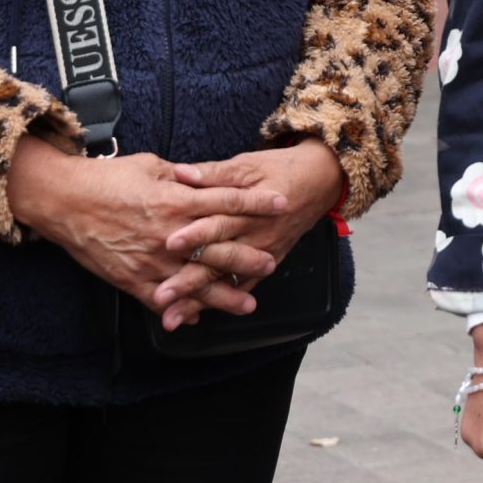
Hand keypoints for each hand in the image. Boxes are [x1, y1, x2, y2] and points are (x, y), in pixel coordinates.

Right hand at [7, 140, 289, 319]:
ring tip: (249, 303)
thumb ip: (184, 176)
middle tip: (274, 260)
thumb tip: (208, 179)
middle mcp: (168, 234)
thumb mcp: (152, 166)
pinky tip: (200, 317)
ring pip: (195, 282)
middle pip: (218, 248)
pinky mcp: (131, 279)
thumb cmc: (107, 178)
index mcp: (175, 200)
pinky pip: (162, 299)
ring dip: (224, 294)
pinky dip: (182, 309)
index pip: (227, 202)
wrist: (63, 201)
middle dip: (249, 256)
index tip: (282, 203)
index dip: (257, 203)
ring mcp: (150, 260)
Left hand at [153, 140, 343, 327]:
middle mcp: (256, 236)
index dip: (195, 234)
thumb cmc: (281, 169)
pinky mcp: (267, 262)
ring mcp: (262, 253)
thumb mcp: (248, 164)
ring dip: (198, 300)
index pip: (219, 223)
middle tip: (161, 295)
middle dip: (189, 280)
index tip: (169, 244)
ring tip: (171, 318)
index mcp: (250, 209)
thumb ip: (212, 173)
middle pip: (218, 260)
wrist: (321, 181)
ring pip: (226, 280)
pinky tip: (195, 315)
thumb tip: (179, 172)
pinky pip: (242, 286)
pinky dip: (220, 302)